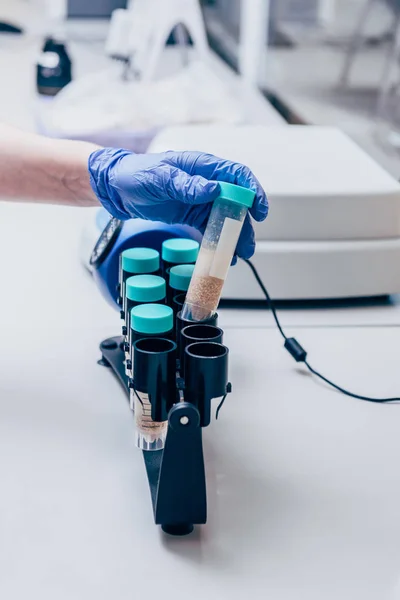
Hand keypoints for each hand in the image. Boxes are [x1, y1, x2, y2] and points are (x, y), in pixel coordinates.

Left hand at [88, 148, 267, 259]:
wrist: (115, 189)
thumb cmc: (135, 175)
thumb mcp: (160, 178)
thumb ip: (187, 184)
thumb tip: (214, 189)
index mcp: (202, 166)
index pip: (237, 175)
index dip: (252, 191)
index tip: (259, 210)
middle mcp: (206, 182)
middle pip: (236, 201)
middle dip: (245, 223)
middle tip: (247, 245)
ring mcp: (200, 200)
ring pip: (226, 218)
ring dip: (234, 237)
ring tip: (238, 256)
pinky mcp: (192, 214)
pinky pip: (211, 229)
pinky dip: (218, 242)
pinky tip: (221, 256)